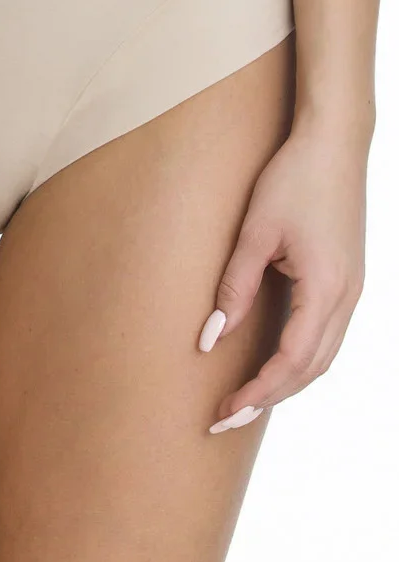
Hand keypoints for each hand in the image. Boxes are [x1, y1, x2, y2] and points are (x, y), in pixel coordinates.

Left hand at [198, 122, 368, 432]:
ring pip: (322, 357)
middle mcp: (347, 297)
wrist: (334, 143)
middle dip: (268, 398)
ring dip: (285, 383)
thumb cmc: (293, 179)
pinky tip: (272, 364)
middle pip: (310, 370)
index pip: (291, 361)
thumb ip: (234, 288)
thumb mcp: (255, 233)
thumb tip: (210, 339)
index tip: (223, 410)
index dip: (257, 391)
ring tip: (244, 399)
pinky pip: (326, 336)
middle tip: (224, 418)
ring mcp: (352, 290)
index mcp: (326, 288)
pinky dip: (299, 360)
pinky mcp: (346, 280)